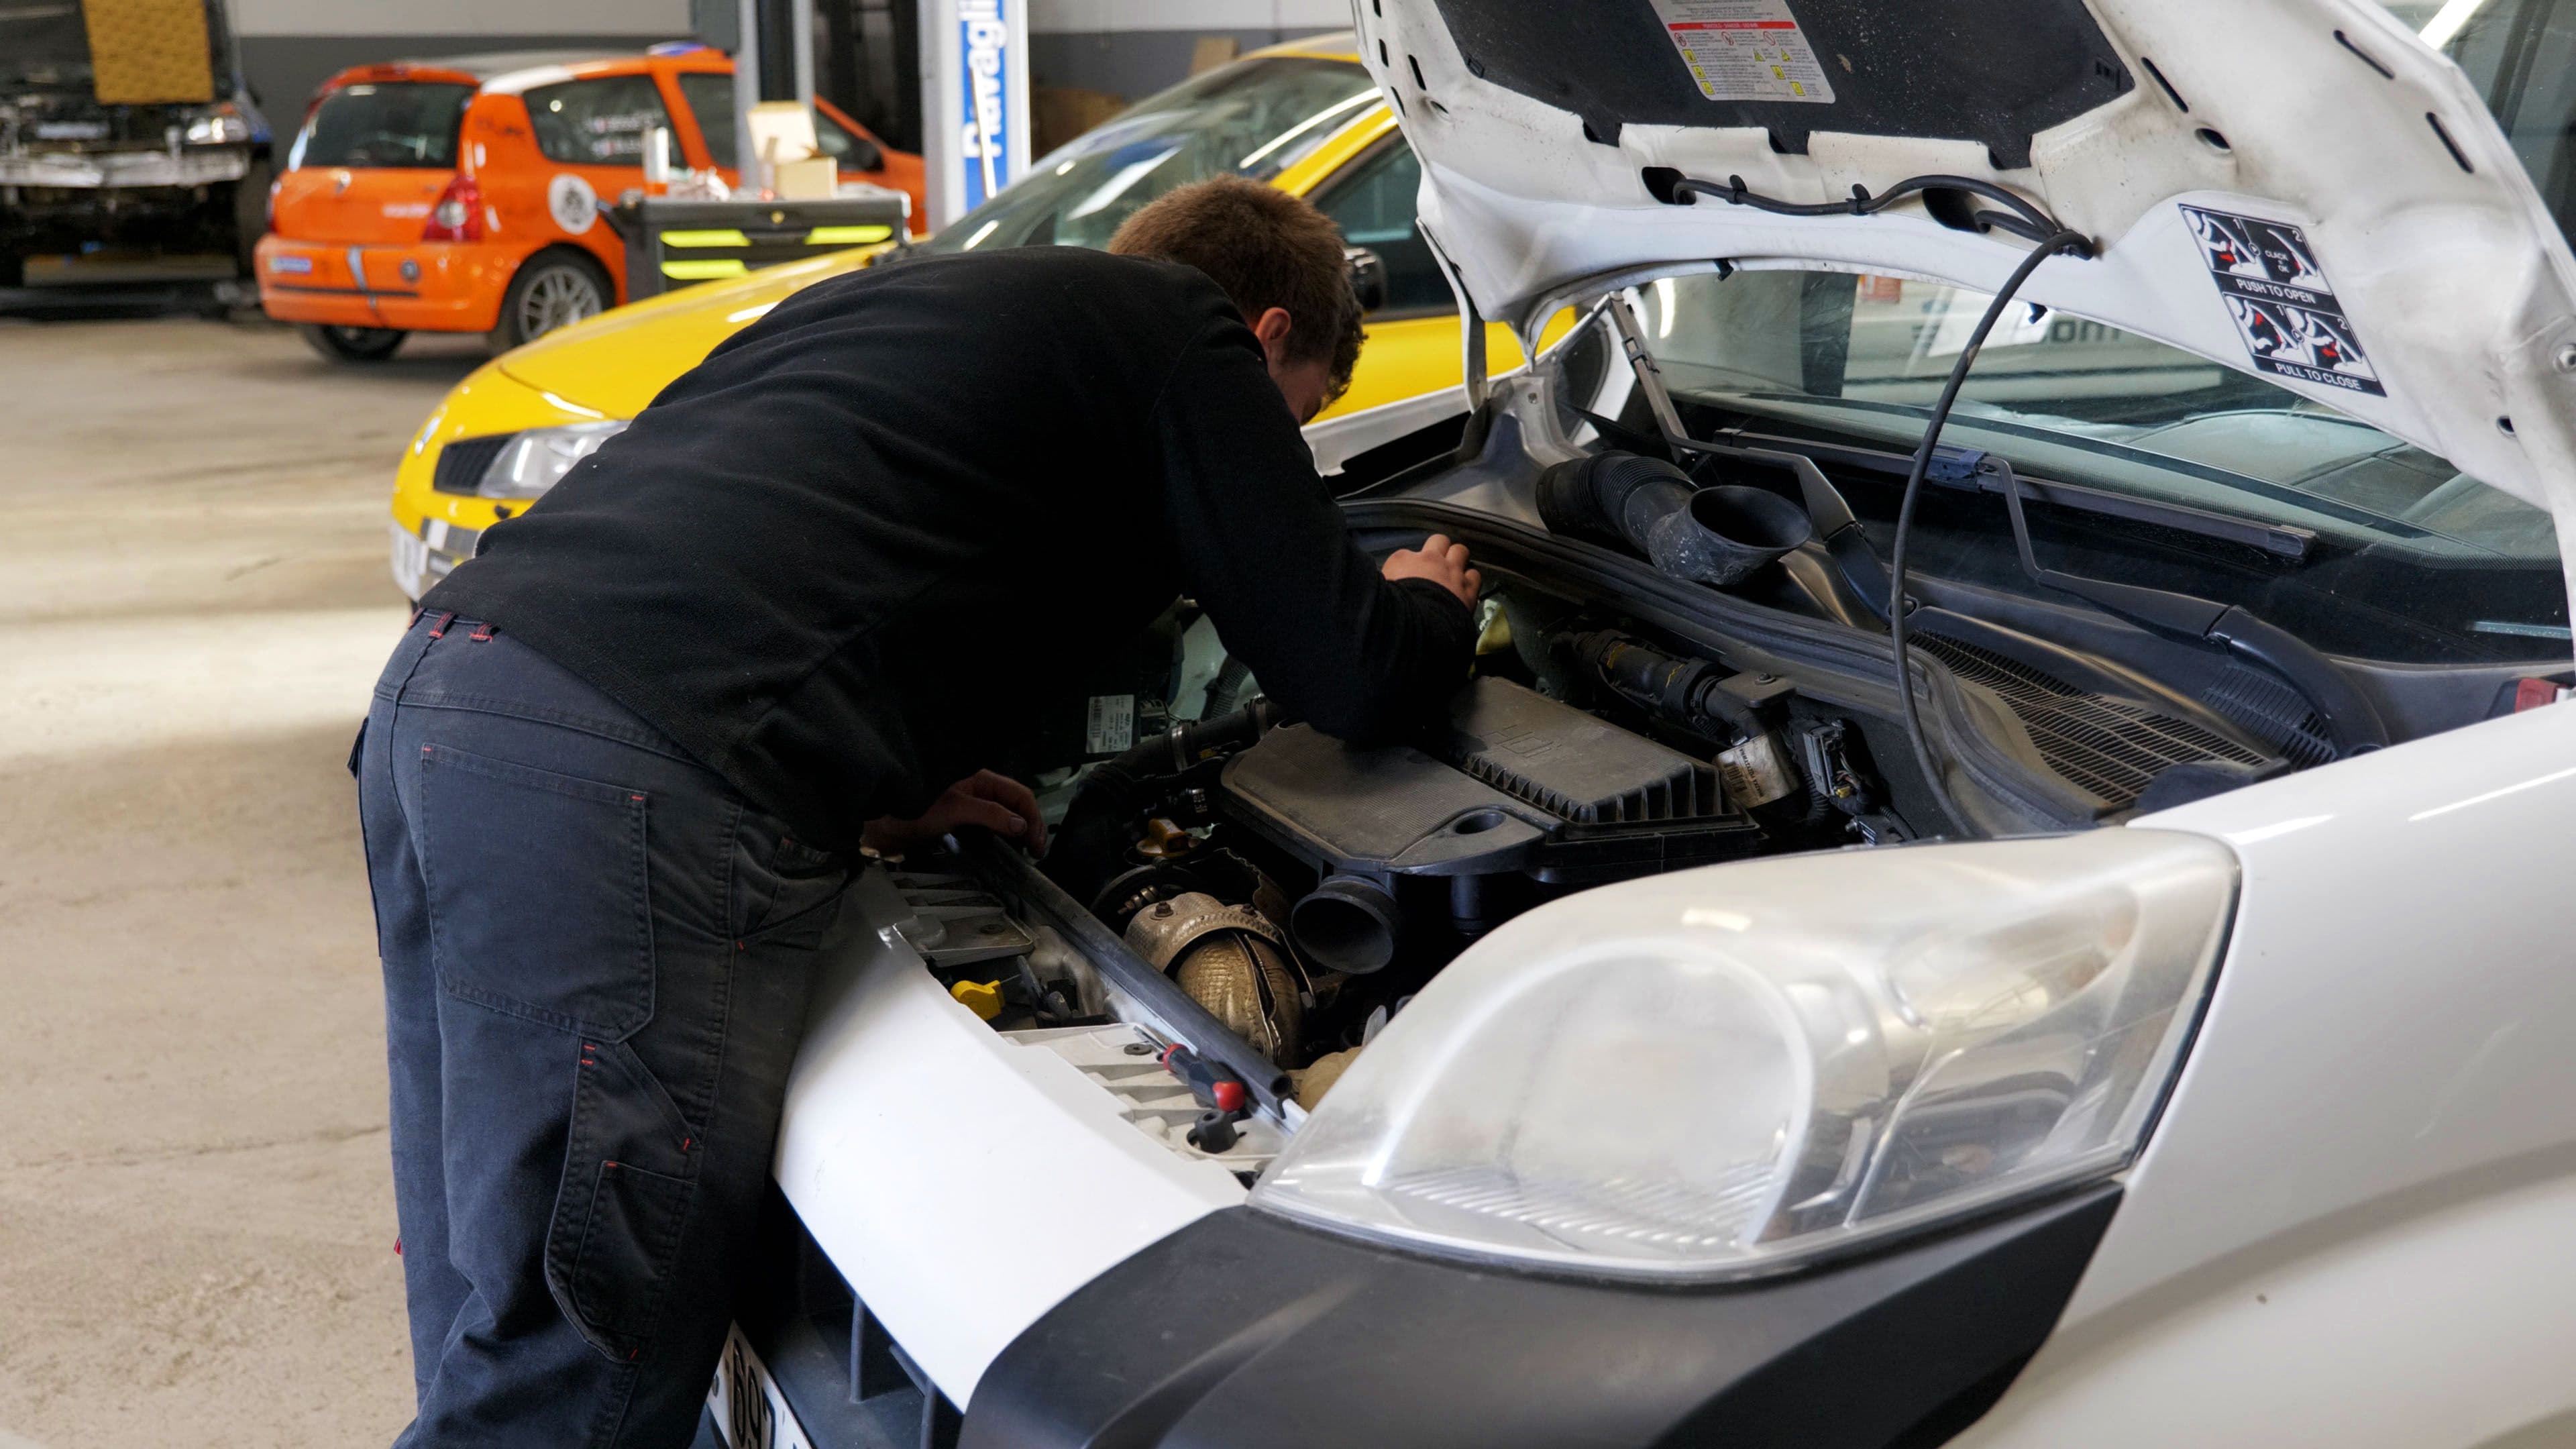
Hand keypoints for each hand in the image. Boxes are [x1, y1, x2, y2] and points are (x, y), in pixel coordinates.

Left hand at [862, 769, 1047, 856]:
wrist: (884, 825)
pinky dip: (1005, 837)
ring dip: (1021, 833)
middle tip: (1037, 853)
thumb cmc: (917, 810)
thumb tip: (1021, 825)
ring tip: (1027, 853)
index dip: (1033, 818)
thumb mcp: (955, 810)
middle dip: (1031, 826)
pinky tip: (1008, 850)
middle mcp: (980, 788)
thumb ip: (989, 814)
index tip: (1037, 845)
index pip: (1019, 794)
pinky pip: (993, 826)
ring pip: (1007, 816)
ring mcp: (973, 804)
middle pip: (1017, 805)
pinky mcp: (964, 820)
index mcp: (981, 778)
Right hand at [1382, 533, 1480, 608]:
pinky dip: (1471, 580)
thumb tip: (1386, 584)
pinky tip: (1466, 587)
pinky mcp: (1468, 588)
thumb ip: (1386, 581)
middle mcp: (1429, 560)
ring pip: (1460, 551)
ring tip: (1454, 572)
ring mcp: (1451, 571)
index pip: (1404, 555)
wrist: (1420, 626)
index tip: (1407, 577)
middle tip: (1437, 563)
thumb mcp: (1379, 591)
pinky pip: (1475, 575)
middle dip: (1439, 549)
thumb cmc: (1393, 611)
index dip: (1408, 566)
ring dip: (1458, 560)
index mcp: (1402, 560)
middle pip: (1439, 540)